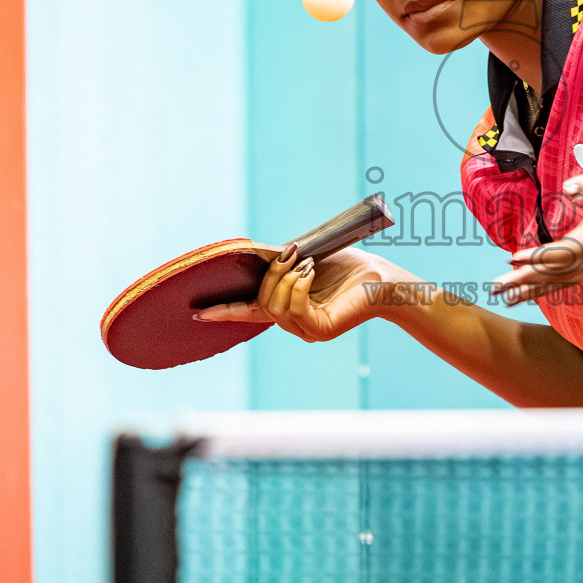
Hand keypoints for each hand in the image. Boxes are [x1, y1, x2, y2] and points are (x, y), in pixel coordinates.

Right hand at [195, 244, 405, 342]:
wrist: (383, 278)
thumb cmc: (350, 267)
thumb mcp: (306, 257)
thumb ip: (281, 261)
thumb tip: (251, 253)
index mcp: (289, 306)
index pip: (251, 311)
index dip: (226, 311)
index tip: (199, 312)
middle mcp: (295, 323)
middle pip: (260, 302)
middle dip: (271, 274)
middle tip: (292, 253)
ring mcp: (307, 329)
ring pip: (273, 306)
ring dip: (285, 277)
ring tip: (306, 263)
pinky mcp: (320, 330)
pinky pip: (293, 309)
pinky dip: (297, 286)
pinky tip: (309, 273)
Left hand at [490, 150, 582, 306]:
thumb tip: (570, 189)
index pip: (565, 252)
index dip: (538, 257)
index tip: (511, 258)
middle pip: (560, 272)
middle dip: (526, 280)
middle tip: (497, 286)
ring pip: (564, 280)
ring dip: (535, 289)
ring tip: (506, 297)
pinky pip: (571, 276)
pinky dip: (549, 285)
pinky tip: (531, 291)